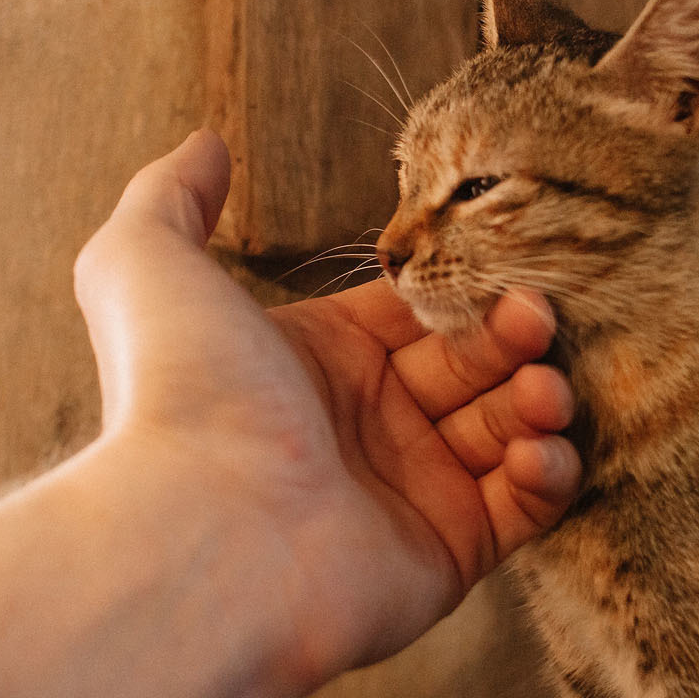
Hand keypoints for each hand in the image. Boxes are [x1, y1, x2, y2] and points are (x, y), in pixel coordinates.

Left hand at [73, 130, 580, 686]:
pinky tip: (537, 445)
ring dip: (540, 398)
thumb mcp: (150, 263)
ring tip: (541, 389)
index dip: (465, 282)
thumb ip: (172, 196)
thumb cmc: (181, 391)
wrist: (204, 530)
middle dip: (514, 335)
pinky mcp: (449, 555)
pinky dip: (549, 470)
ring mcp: (411, 493)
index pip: (419, 306)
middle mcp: (366, 426)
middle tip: (536, 319)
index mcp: (318, 361)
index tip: (503, 267)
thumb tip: (205, 142)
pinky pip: (525, 506)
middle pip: (473, 361)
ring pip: (507, 428)